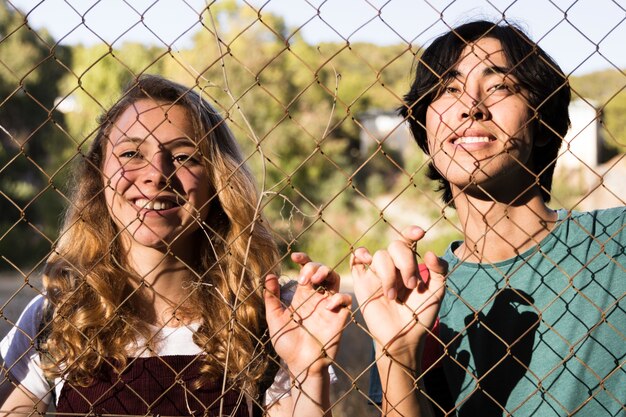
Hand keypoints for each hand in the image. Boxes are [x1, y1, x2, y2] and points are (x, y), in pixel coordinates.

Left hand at [265, 253, 350, 376]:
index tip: (294, 257)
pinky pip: (346, 300)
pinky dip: (339, 298)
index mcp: (303, 295)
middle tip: (304, 277)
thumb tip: (269, 276)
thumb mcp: (275, 319)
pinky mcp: (339, 317)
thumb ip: (272, 299)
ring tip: (315, 280)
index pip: (307, 270)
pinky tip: (327, 305)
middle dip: (315, 267)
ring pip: (335, 279)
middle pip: (323, 270)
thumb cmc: (287, 343)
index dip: (304, 259)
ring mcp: (329, 306)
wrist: (300, 365)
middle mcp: (317, 297)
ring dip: (327, 274)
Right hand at [351, 226, 446, 365]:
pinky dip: (359, 255)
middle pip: (395, 246)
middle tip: (411, 285)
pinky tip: (365, 260)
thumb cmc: (422, 315)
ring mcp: (376, 273)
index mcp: (409, 264)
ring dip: (389, 274)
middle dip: (405, 263)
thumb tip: (429, 252)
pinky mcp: (362, 283)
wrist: (404, 337)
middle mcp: (393, 265)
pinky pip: (356, 262)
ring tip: (393, 296)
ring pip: (379, 256)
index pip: (408, 240)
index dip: (411, 232)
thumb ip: (439, 270)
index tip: (420, 233)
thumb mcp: (437, 291)